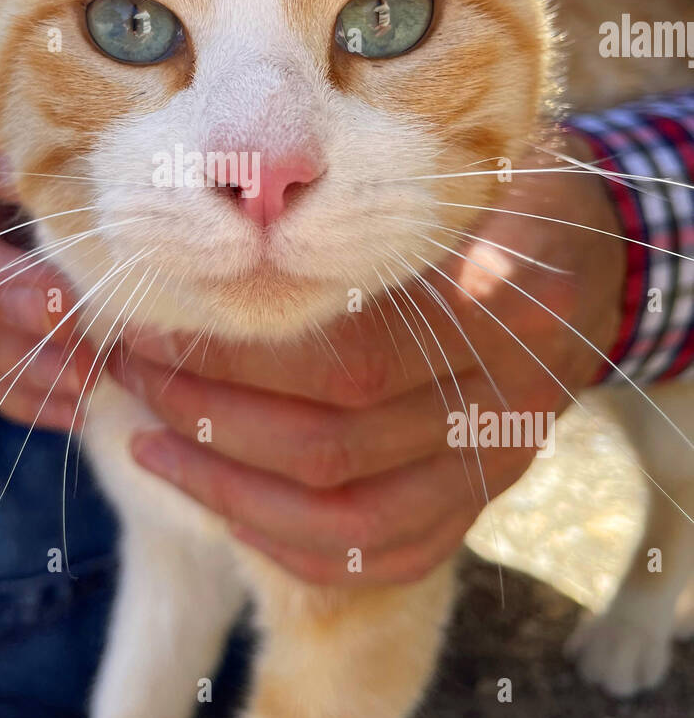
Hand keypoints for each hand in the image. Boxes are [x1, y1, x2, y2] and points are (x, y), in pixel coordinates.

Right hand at [0, 42, 83, 428]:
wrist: (31, 140)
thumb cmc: (68, 107)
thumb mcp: (71, 86)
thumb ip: (90, 106)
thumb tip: (152, 152)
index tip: (29, 182)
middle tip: (62, 311)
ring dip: (8, 353)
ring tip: (82, 377)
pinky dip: (16, 391)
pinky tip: (73, 406)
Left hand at [109, 141, 626, 584]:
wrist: (586, 262)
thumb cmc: (495, 195)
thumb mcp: (453, 161)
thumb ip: (369, 188)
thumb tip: (228, 207)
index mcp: (503, 300)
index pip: (347, 354)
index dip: (236, 356)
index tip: (150, 327)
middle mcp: (510, 396)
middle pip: (335, 441)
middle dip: (208, 415)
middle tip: (131, 373)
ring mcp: (500, 462)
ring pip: (350, 516)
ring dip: (231, 491)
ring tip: (148, 444)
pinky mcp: (483, 501)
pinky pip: (387, 556)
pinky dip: (295, 545)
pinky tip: (226, 507)